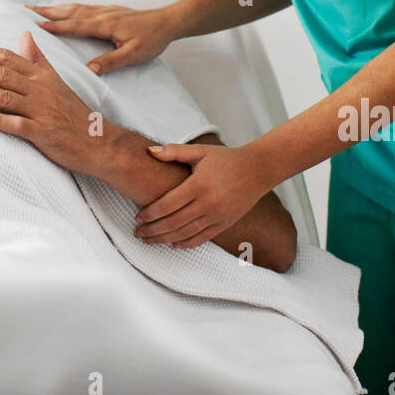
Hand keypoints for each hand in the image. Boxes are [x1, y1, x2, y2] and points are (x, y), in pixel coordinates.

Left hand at [0, 32, 103, 174]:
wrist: (98, 141)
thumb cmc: (72, 111)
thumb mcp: (56, 80)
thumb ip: (37, 58)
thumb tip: (24, 35)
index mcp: (40, 76)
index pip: (8, 57)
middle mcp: (39, 89)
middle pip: (1, 74)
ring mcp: (41, 111)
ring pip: (4, 97)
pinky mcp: (42, 133)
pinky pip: (16, 125)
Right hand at [24, 2, 179, 74]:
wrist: (168, 21)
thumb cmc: (153, 39)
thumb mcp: (134, 55)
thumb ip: (111, 62)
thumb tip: (89, 70)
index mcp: (105, 25)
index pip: (74, 26)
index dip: (54, 26)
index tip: (33, 25)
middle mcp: (101, 14)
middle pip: (69, 12)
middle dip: (46, 12)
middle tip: (25, 10)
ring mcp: (105, 10)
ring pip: (75, 7)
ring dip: (55, 8)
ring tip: (38, 8)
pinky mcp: (109, 10)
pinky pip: (83, 7)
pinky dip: (68, 7)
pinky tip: (65, 9)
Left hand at [135, 142, 271, 248]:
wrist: (257, 169)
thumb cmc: (225, 158)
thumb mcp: (200, 151)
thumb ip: (174, 152)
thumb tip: (149, 150)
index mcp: (199, 184)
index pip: (168, 204)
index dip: (150, 213)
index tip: (138, 217)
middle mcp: (208, 203)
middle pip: (173, 223)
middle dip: (153, 230)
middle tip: (138, 233)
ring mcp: (217, 216)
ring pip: (185, 234)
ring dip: (165, 239)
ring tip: (149, 240)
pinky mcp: (225, 224)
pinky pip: (202, 238)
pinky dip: (186, 243)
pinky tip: (172, 244)